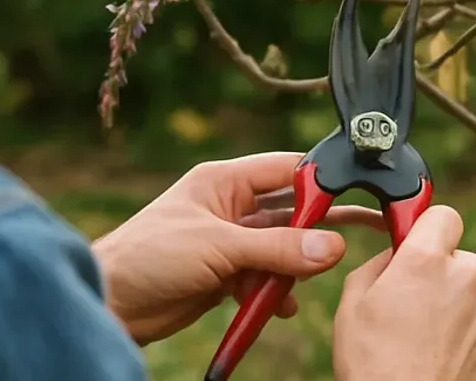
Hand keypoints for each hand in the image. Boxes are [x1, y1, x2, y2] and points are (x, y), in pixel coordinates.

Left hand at [92, 152, 382, 343]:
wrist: (108, 302)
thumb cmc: (147, 256)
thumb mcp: (219, 247)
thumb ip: (278, 249)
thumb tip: (333, 247)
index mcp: (224, 180)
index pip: (286, 169)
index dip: (322, 179)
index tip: (359, 191)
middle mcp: (229, 206)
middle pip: (290, 210)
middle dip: (323, 224)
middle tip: (368, 226)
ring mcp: (228, 241)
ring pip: (281, 248)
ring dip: (297, 265)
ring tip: (315, 276)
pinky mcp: (223, 274)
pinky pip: (264, 278)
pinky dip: (276, 292)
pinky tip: (282, 306)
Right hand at [332, 206, 475, 380]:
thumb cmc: (372, 361)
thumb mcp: (353, 300)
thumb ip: (380, 262)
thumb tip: (396, 254)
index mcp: (427, 259)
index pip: (443, 214)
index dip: (426, 228)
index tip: (413, 244)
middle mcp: (466, 277)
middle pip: (457, 255)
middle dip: (437, 269)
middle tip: (409, 298)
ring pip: (470, 289)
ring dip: (451, 301)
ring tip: (420, 334)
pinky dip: (463, 329)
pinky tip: (437, 351)